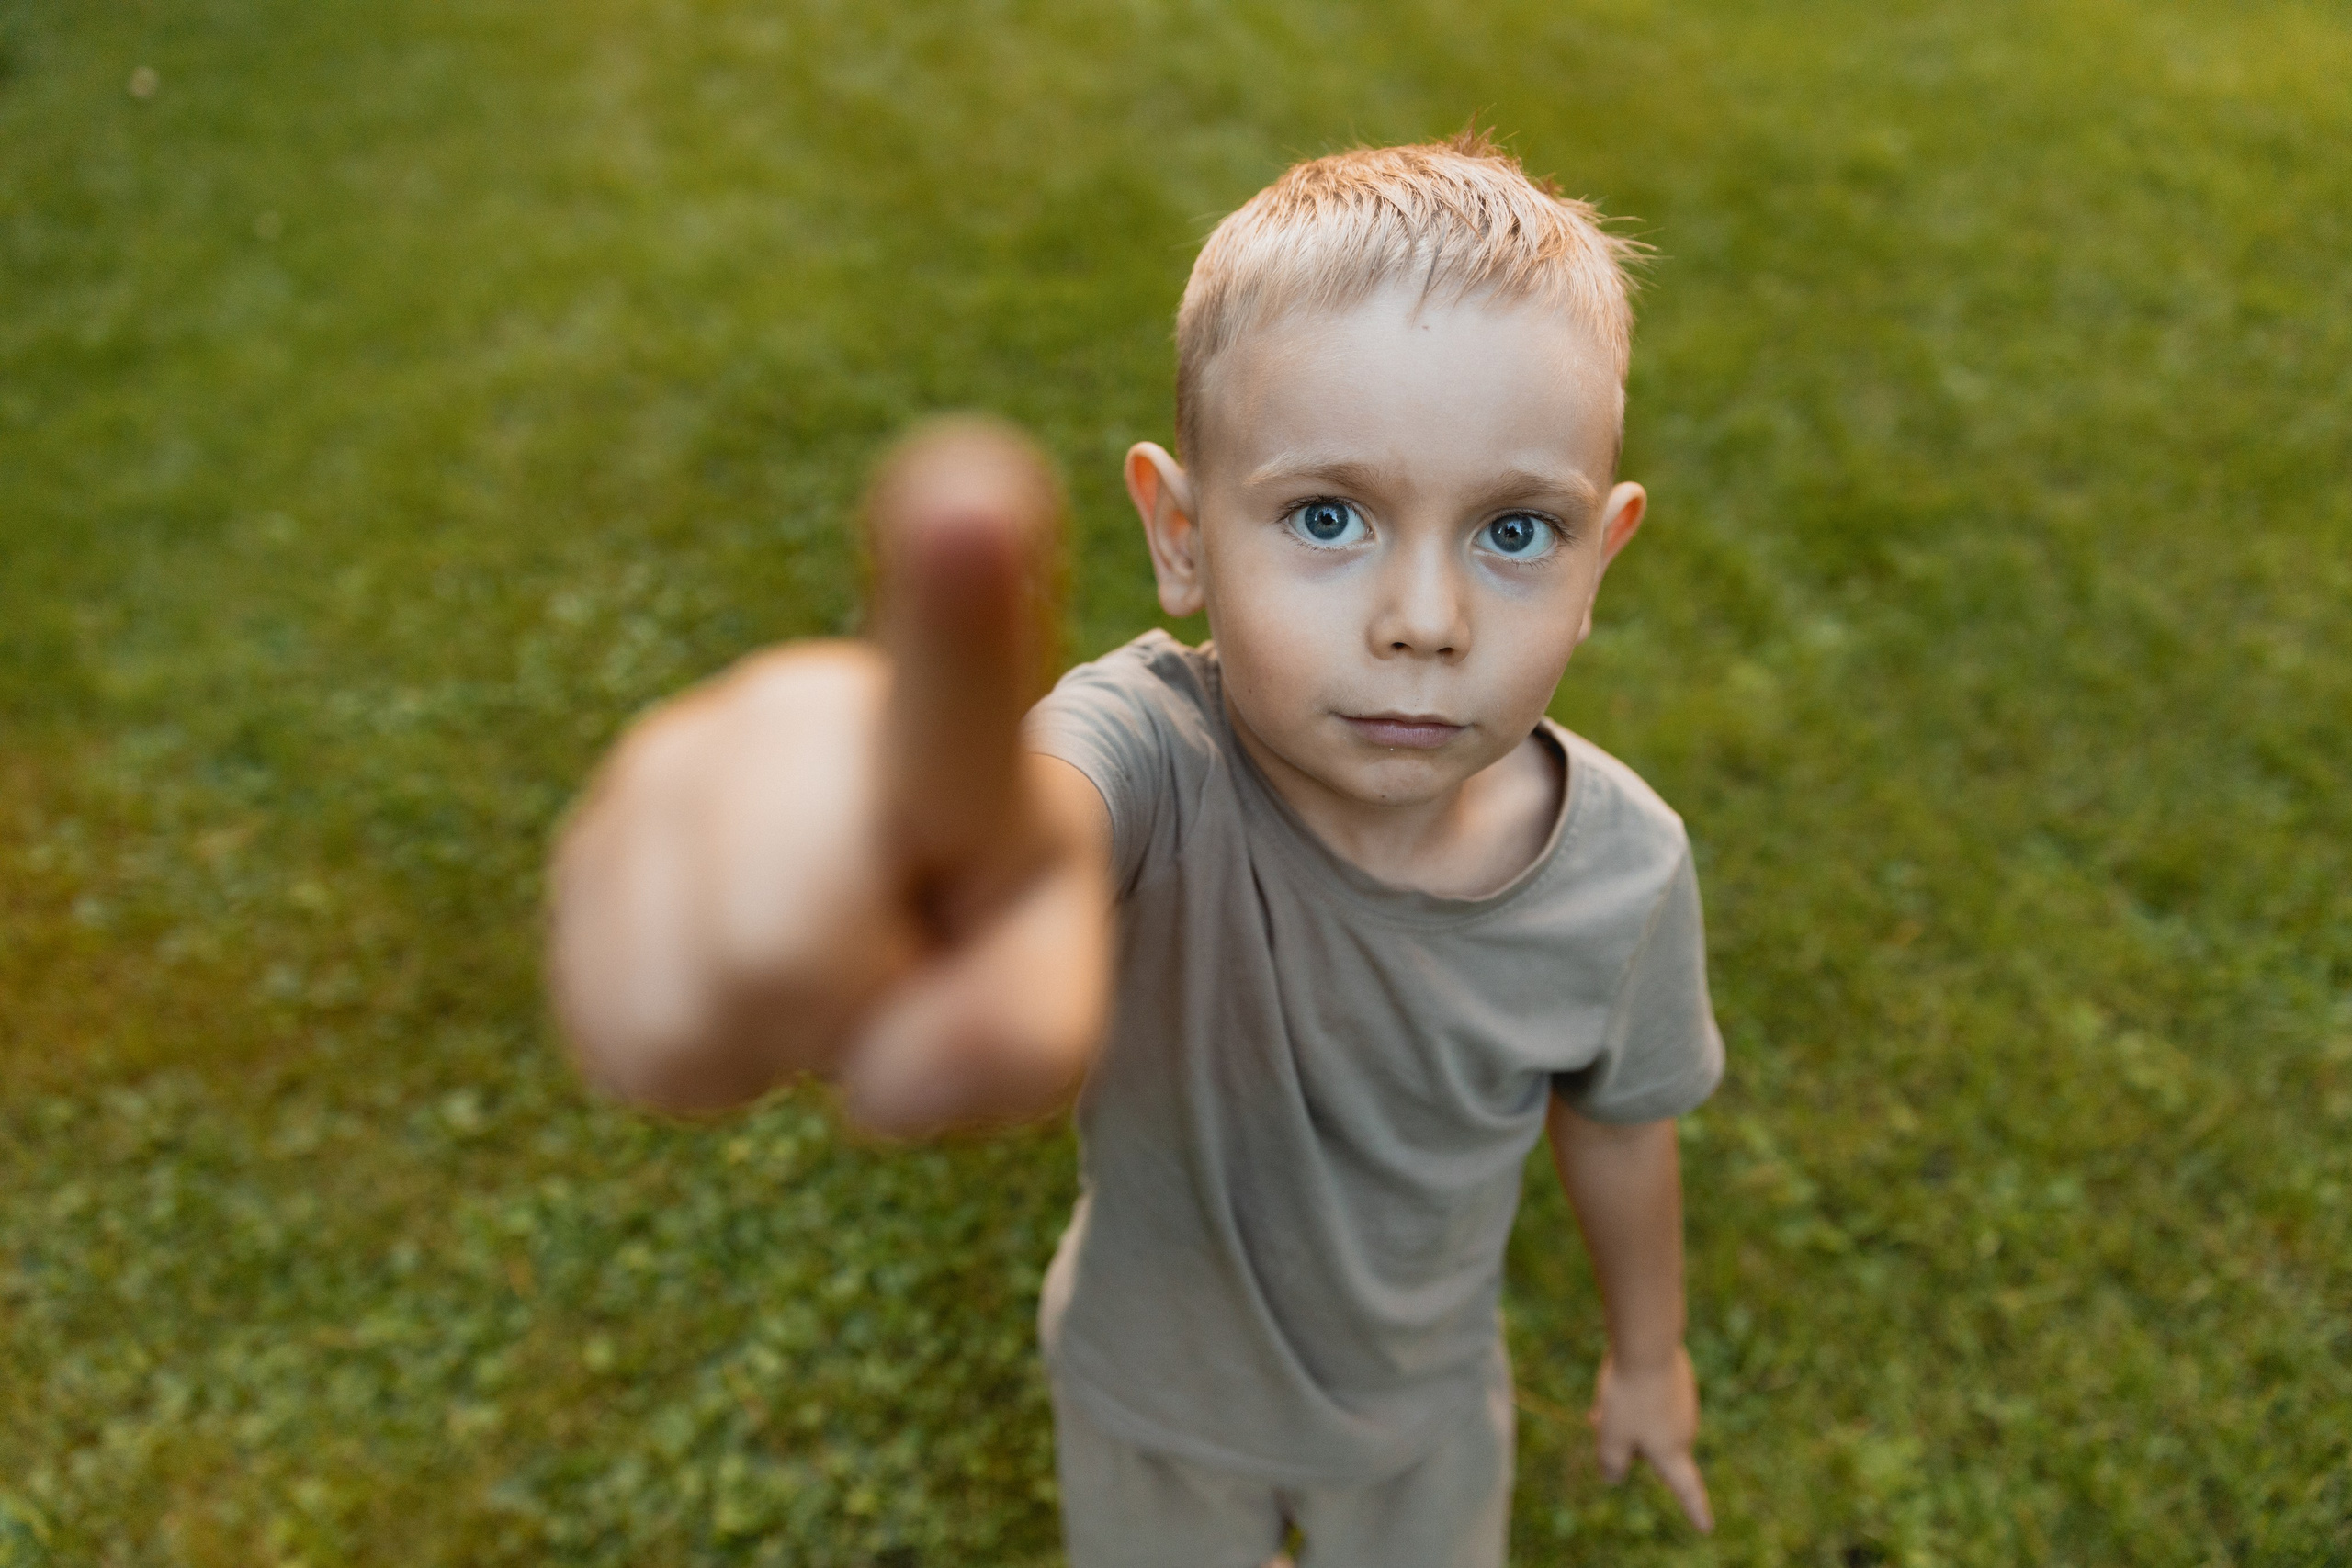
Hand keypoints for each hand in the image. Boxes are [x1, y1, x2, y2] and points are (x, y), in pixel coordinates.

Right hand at [545, 419, 1111, 1130]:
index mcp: (958, 736)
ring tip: (820, 973)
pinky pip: (618, 1028)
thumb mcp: (1049, 1001)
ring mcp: (678, 759)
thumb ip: (1017, 1038)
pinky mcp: (591, 843)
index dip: (953, 605)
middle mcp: (805, 708)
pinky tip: (739, 988)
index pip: (954, 678)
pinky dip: (691, 1058)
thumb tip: (897, 1071)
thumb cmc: (983, 947)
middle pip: (780, 948)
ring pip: (690, 1006)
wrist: (888, 914)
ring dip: (764, 1041)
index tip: (967, 499)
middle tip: (889, 962)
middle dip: (840, 1009)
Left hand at [1589, 1345, 1712, 1532]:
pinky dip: (1637, 1394)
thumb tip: (1614, 1478)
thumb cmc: (1628, 1397)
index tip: (1706, 1528)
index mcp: (1671, 1453)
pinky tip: (1625, 1372)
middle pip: (1651, 1447)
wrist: (1647, 1344)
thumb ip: (1612, 1464)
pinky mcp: (1680, 1382)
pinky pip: (1654, 1397)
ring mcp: (1685, 1405)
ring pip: (1649, 1420)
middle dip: (1626, 1439)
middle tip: (1596, 1419)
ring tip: (1608, 1393)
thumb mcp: (1611, 1436)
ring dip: (1628, 1415)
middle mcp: (1684, 1432)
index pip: (1686, 1490)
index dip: (1695, 1511)